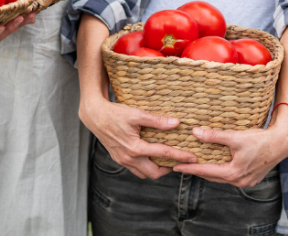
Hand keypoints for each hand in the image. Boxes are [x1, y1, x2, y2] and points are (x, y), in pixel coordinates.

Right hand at [79, 97, 197, 179]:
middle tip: (181, 161)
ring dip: (157, 169)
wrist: (95, 116)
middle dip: (170, 169)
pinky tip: (152, 157)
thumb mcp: (136, 114)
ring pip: (144, 174)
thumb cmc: (115, 113)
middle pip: (155, 173)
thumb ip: (156, 120)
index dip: (180, 156)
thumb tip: (176, 122)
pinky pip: (136, 170)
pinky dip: (146, 167)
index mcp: (135, 148)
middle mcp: (129, 158)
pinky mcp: (119, 159)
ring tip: (168, 160)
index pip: (163, 154)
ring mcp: (123, 161)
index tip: (193, 157)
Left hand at [172, 115, 287, 186]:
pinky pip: (230, 175)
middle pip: (212, 176)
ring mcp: (245, 181)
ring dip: (210, 171)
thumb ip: (215, 136)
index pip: (205, 171)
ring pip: (221, 177)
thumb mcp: (236, 137)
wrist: (282, 142)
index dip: (189, 168)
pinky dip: (221, 170)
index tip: (175, 167)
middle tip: (182, 165)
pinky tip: (216, 164)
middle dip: (197, 171)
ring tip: (196, 165)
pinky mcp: (251, 177)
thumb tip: (195, 132)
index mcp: (233, 173)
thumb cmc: (260, 139)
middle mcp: (239, 180)